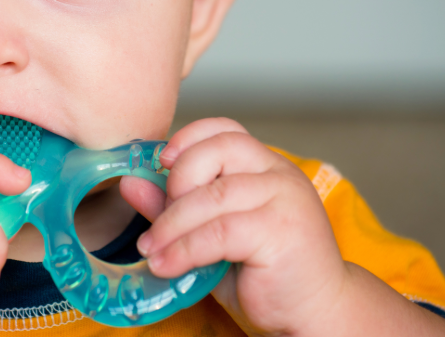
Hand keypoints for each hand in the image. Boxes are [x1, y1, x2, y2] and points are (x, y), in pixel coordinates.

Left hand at [120, 118, 347, 335]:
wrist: (314, 314)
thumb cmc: (263, 272)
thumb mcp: (210, 234)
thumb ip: (175, 206)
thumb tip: (130, 182)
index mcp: (265, 165)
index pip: (225, 129)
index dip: (188, 138)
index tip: (160, 162)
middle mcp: (279, 173)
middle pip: (217, 151)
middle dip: (176, 181)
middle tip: (158, 220)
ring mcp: (285, 199)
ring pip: (212, 195)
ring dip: (171, 224)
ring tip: (150, 249)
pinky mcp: (281, 231)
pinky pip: (219, 232)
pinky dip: (184, 249)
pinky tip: (166, 265)